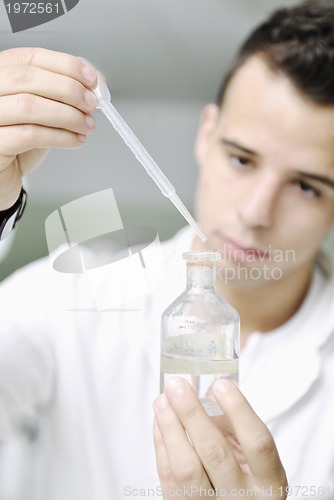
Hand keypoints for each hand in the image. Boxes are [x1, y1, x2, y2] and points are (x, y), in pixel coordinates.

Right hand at [0, 47, 96, 208]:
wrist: (4, 174)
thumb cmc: (20, 139)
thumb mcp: (43, 110)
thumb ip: (63, 93)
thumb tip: (95, 83)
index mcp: (0, 74)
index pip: (30, 58)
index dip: (65, 65)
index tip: (91, 78)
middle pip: (27, 78)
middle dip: (68, 90)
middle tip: (90, 104)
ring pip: (29, 106)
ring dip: (68, 115)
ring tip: (87, 125)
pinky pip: (30, 136)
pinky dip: (60, 137)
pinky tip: (75, 140)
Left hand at [153, 378, 286, 498]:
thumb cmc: (244, 478)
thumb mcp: (252, 457)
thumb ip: (235, 425)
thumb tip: (209, 387)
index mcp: (269, 483)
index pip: (257, 443)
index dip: (239, 411)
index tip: (221, 384)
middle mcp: (242, 499)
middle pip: (215, 454)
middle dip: (192, 414)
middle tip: (177, 386)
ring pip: (186, 468)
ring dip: (171, 427)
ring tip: (162, 399)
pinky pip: (168, 476)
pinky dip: (162, 443)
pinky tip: (160, 420)